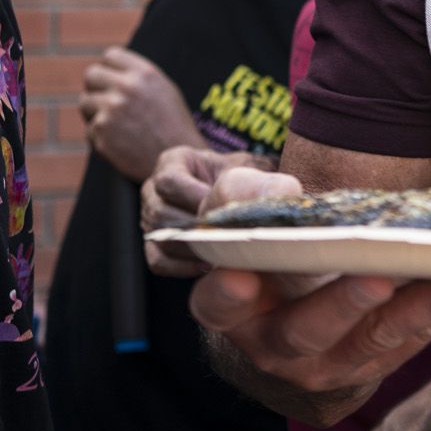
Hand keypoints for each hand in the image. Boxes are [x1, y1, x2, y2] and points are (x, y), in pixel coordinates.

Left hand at [81, 47, 204, 182]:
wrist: (178, 158)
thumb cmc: (173, 126)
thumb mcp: (164, 91)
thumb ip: (137, 78)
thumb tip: (109, 70)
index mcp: (145, 73)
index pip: (111, 55)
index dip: (110, 69)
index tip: (112, 80)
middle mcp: (126, 88)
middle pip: (91, 75)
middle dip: (96, 88)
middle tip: (107, 102)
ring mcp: (111, 110)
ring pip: (85, 102)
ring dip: (95, 112)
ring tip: (117, 125)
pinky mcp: (100, 132)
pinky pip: (89, 129)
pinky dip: (100, 137)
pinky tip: (121, 143)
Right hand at [142, 145, 272, 277]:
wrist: (221, 185)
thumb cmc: (236, 172)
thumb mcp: (247, 164)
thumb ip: (259, 173)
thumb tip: (280, 192)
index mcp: (172, 163)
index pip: (169, 180)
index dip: (193, 196)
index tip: (221, 208)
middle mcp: (153, 191)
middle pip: (163, 214)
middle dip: (196, 228)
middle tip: (226, 237)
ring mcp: (149, 219)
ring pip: (161, 239)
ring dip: (191, 248)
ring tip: (221, 254)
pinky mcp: (153, 245)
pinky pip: (158, 261)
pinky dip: (181, 266)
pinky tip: (208, 266)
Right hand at [190, 168, 430, 423]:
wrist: (291, 297)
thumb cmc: (269, 242)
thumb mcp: (241, 211)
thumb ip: (245, 195)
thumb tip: (284, 190)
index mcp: (232, 307)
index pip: (219, 304)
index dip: (227, 294)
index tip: (242, 277)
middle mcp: (274, 345)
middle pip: (305, 331)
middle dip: (342, 303)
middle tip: (374, 276)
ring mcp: (328, 362)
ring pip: (373, 339)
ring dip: (419, 306)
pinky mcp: (375, 362)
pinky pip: (414, 339)